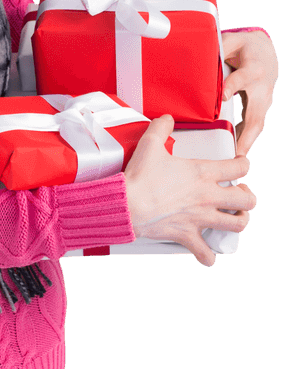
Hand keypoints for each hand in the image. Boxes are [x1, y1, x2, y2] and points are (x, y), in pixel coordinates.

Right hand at [123, 115, 254, 265]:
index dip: (244, 164)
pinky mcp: (189, 235)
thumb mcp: (150, 144)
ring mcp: (201, 218)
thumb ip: (161, 127)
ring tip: (234, 218)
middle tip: (239, 193)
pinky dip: (208, 256)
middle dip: (247, 196)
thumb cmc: (140, 176)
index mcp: (202, 173)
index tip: (241, 164)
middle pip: (247, 200)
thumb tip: (167, 118)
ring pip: (237, 225)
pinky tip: (207, 254)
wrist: (128, 204)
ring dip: (239, 222)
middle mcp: (208, 197)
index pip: (239, 168)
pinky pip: (206, 253)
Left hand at [222, 29, 278, 155]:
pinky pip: (252, 124)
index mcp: (254, 68)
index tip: (223, 95)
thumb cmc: (244, 47)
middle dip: (246, 133)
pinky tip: (232, 150)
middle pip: (256, 113)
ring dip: (246, 142)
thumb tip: (197, 58)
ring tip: (231, 158)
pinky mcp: (259, 107)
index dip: (234, 86)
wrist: (265, 52)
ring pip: (256, 124)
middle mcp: (262, 88)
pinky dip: (244, 138)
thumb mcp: (230, 42)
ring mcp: (263, 100)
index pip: (244, 78)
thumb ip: (216, 51)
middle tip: (236, 151)